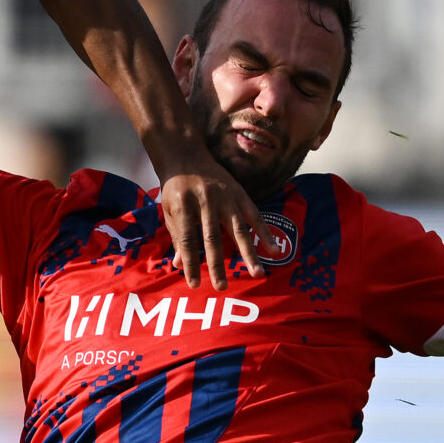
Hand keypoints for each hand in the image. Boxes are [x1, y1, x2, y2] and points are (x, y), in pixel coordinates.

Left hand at [154, 159, 265, 288]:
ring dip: (248, 253)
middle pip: (212, 238)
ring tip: (257, 273)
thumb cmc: (176, 188)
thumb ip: (177, 237)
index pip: (187, 240)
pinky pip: (254, 215)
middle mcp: (205, 201)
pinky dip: (265, 233)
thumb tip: (179, 266)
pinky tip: (273, 250)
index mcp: (183, 206)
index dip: (191, 263)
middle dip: (217, 264)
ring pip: (238, 229)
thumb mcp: (169, 211)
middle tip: (222, 287)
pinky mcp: (240, 193)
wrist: (186, 155)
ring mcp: (225, 196)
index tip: (194, 284)